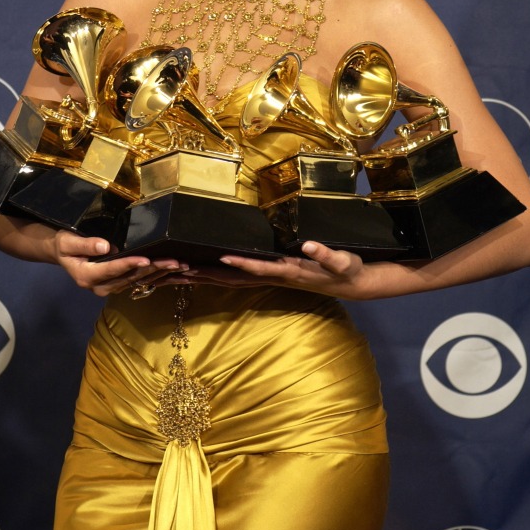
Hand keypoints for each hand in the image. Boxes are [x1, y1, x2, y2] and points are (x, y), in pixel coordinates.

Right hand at [52, 230, 188, 296]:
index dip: (129, 264)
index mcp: (87, 277)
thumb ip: (85, 245)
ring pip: (138, 280)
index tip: (146, 259)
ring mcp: (111, 287)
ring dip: (160, 273)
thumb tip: (106, 247)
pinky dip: (157, 276)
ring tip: (181, 266)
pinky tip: (173, 271)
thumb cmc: (64, 246)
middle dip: (154, 269)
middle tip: (175, 262)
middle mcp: (101, 287)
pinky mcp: (119, 284)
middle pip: (131, 276)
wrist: (63, 254)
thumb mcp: (67, 242)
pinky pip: (139, 281)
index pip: (112, 269)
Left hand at [176, 241, 368, 299]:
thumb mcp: (343, 262)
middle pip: (235, 278)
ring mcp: (271, 278)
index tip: (223, 256)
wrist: (352, 284)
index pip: (261, 268)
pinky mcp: (271, 275)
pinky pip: (238, 277)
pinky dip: (218, 275)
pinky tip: (202, 271)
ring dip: (206, 278)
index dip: (243, 263)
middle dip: (208, 275)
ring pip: (232, 280)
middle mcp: (275, 277)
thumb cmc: (347, 270)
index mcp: (289, 271)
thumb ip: (327, 255)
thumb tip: (310, 245)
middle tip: (180, 269)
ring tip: (178, 272)